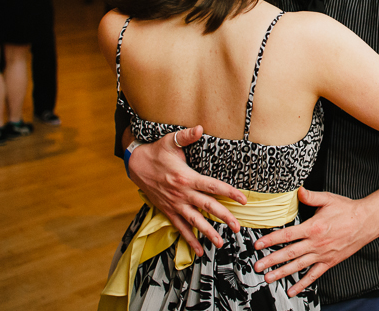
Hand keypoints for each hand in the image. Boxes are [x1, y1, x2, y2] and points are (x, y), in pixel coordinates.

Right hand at [127, 126, 246, 255]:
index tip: (243, 199)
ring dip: (208, 233)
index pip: (213, 186)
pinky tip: (199, 250)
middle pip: (207, 207)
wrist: (135, 164)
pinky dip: (189, 240)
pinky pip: (180, 228)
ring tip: (220, 243)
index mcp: (186, 177)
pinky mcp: (167, 211)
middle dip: (224, 217)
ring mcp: (174, 204)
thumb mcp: (170, 141)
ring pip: (194, 222)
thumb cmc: (157, 151)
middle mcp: (182, 193)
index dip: (229, 193)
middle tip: (237, 227)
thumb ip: (186, 136)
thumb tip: (200, 127)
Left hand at [253, 188, 378, 295]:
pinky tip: (292, 289)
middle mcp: (316, 243)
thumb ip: (311, 196)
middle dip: (271, 261)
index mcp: (313, 227)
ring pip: (298, 266)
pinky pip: (313, 275)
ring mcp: (322, 254)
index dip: (270, 240)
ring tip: (268, 278)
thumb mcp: (328, 199)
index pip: (287, 235)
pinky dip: (302, 283)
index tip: (258, 245)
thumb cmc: (347, 210)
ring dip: (282, 273)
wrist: (366, 222)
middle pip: (289, 253)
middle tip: (257, 266)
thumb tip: (298, 190)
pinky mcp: (329, 262)